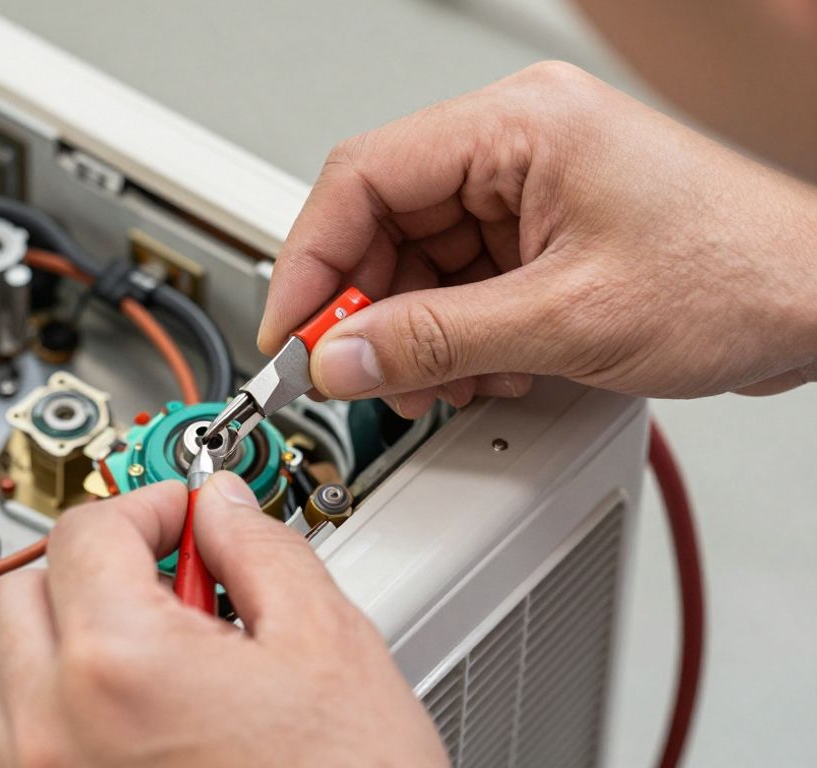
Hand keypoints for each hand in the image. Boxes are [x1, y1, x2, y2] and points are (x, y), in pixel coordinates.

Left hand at [0, 477, 448, 767]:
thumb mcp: (328, 646)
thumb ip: (261, 551)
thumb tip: (222, 508)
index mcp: (121, 664)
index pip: (89, 532)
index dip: (145, 507)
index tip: (177, 518)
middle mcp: (54, 728)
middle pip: (24, 593)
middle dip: (92, 571)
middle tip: (161, 584)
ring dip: (50, 643)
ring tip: (131, 656)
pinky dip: (30, 718)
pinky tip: (101, 721)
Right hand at [260, 61, 816, 417]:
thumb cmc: (737, 273)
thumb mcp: (565, 319)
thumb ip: (434, 341)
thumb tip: (341, 358)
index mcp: (517, 126)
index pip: (363, 176)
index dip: (312, 260)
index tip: (290, 330)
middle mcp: (516, 144)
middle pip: (385, 222)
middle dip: (370, 310)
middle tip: (360, 374)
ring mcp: (529, 188)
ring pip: (420, 260)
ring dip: (416, 334)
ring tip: (439, 385)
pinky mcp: (543, 231)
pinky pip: (462, 282)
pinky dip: (457, 336)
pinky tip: (488, 368)